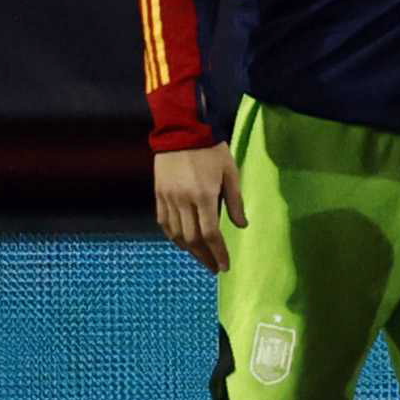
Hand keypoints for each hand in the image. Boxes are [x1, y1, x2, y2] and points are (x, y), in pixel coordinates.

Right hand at [153, 141, 248, 272]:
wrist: (182, 132)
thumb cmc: (212, 151)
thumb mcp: (231, 172)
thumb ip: (235, 201)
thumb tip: (241, 226)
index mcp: (204, 196)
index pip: (210, 233)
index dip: (218, 252)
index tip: (224, 266)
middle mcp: (183, 201)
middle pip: (192, 238)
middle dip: (204, 256)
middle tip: (213, 267)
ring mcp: (168, 199)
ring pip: (176, 233)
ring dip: (189, 250)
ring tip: (201, 258)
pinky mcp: (158, 195)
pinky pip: (164, 223)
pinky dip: (173, 236)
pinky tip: (182, 242)